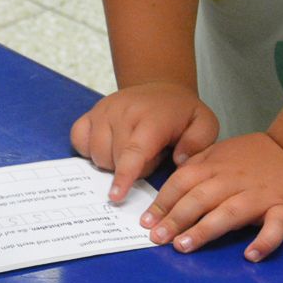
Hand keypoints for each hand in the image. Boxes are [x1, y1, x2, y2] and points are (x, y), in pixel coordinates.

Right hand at [70, 82, 218, 201]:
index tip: (116, 196)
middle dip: (131, 170)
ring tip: (133, 151)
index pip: (133, 151)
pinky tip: (108, 147)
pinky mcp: (91, 113)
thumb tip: (179, 161)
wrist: (161, 86)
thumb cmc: (181, 113)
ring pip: (96, 154)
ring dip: (112, 162)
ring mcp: (103, 111)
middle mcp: (123, 112)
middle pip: (113, 159)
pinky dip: (89, 150)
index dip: (124, 175)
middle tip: (151, 156)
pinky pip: (79, 140)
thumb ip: (197, 144)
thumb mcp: (204, 124)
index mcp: (151, 118)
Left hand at [141, 132, 282, 261]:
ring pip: (230, 212)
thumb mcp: (221, 152)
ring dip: (206, 230)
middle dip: (176, 218)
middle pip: (200, 198)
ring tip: (184, 246)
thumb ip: (197, 166)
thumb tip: (169, 186)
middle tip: (157, 238)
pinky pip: (276, 226)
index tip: (147, 222)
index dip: (163, 202)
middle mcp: (234, 180)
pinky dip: (265, 240)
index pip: (183, 182)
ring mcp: (260, 195)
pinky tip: (251, 255)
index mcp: (216, 166)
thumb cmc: (257, 157)